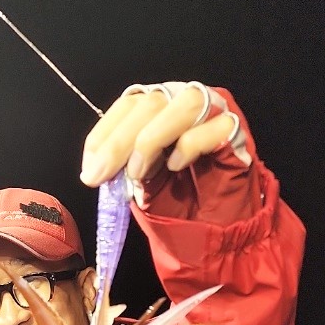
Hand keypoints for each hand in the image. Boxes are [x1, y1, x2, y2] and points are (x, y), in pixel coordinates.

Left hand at [80, 81, 239, 191]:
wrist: (219, 224)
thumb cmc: (182, 198)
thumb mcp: (144, 182)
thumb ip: (124, 166)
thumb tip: (95, 168)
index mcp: (161, 107)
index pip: (130, 104)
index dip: (105, 133)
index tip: (90, 169)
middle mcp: (186, 99)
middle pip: (152, 101)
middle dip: (119, 141)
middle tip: (102, 176)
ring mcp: (215, 110)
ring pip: (184, 104)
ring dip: (152, 139)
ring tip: (139, 173)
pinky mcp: (234, 130)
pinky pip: (211, 128)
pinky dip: (187, 147)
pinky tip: (177, 166)